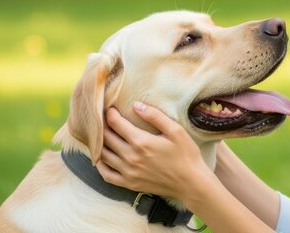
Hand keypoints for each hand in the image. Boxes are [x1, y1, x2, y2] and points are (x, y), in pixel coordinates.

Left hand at [97, 102, 214, 201]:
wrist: (191, 183)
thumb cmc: (186, 155)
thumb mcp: (176, 131)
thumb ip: (155, 116)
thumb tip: (136, 105)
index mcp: (141, 142)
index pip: (116, 124)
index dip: (110, 114)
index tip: (110, 108)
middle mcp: (130, 157)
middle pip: (106, 138)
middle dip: (102, 126)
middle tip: (103, 119)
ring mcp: (128, 172)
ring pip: (103, 155)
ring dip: (99, 143)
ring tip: (101, 135)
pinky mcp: (129, 184)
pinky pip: (106, 174)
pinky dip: (100, 165)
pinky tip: (101, 157)